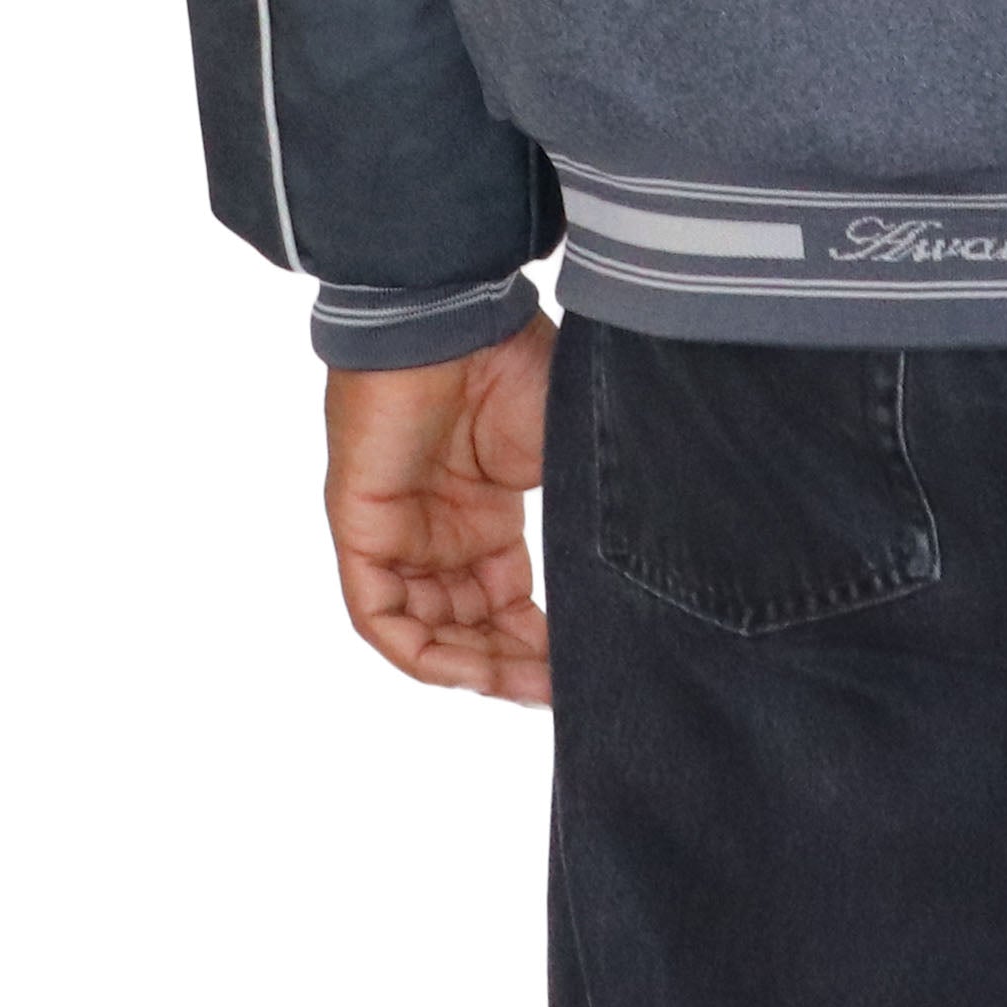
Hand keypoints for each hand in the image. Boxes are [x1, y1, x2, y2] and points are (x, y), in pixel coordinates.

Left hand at [323, 309, 556, 702]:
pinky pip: (381, 618)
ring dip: (476, 666)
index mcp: (484, 512)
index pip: (506, 602)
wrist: (453, 317)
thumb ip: (586, 515)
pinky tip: (473, 666)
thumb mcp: (562, 452)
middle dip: (513, 666)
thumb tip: (645, 572)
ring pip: (427, 632)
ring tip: (529, 684)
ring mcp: (398, 533)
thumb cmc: (514, 364)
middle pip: (470, 626)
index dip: (540, 644)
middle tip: (561, 690)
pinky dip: (423, 652)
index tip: (582, 671)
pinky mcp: (361, 530)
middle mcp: (439, 531)